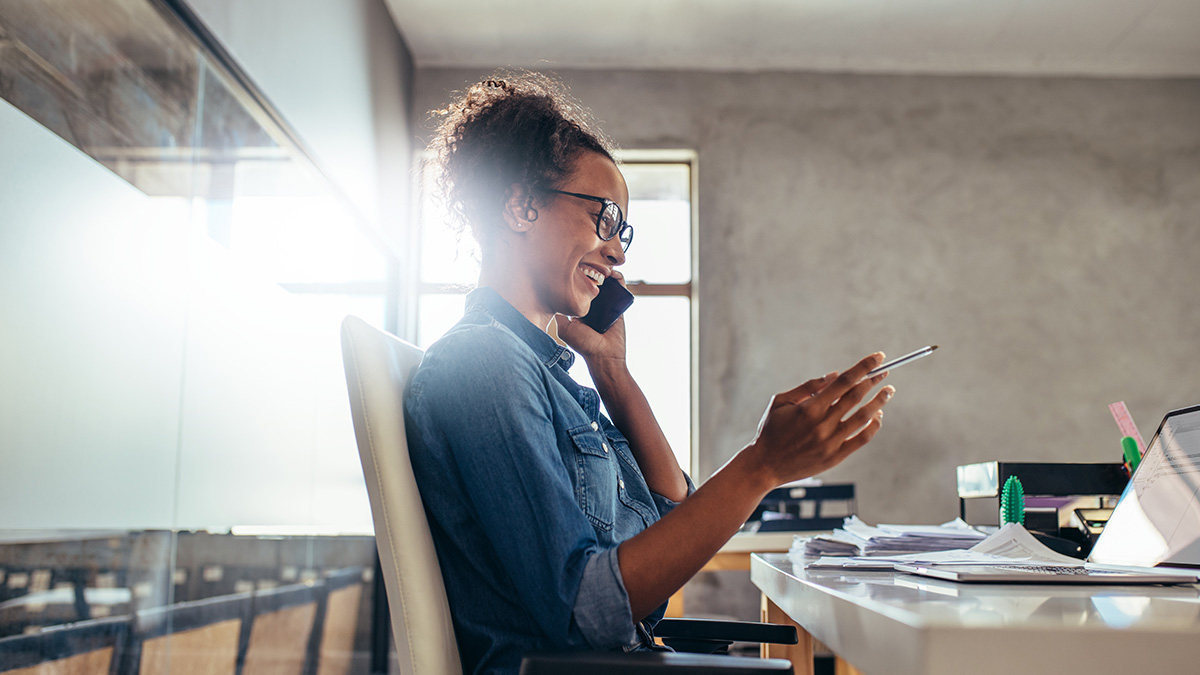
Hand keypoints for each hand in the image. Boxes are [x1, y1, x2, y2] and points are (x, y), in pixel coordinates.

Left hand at [555, 271, 627, 367]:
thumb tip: (550, 298)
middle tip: (589, 265)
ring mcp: (606, 305)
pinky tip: (613, 274)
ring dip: (604, 273)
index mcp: (580, 310)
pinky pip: (620, 289)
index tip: (575, 268)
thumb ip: (559, 315)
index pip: (578, 289)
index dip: (578, 278)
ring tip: (601, 268)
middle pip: (593, 284)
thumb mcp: (564, 328)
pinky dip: (618, 279)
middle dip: (591, 273)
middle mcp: (593, 307)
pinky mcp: (619, 305)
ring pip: (606, 284)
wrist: (605, 355)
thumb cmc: (584, 344)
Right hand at [743, 353, 894, 487]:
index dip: (863, 367)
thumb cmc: (770, 431)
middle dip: (874, 381)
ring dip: (879, 401)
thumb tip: (835, 375)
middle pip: (856, 396)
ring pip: (864, 417)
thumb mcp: (781, 402)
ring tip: (888, 391)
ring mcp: (830, 442)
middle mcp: (822, 424)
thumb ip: (808, 387)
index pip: (844, 381)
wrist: (764, 466)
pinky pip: (862, 438)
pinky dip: (874, 425)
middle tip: (885, 372)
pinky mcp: (835, 456)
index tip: (877, 357)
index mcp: (809, 408)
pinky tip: (877, 416)